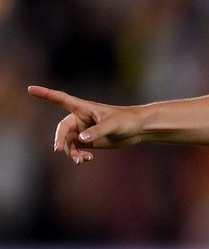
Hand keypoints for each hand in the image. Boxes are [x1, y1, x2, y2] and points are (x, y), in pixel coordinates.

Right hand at [27, 85, 144, 163]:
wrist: (138, 128)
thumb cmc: (127, 120)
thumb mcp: (113, 124)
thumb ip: (96, 131)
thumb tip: (80, 139)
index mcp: (84, 108)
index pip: (61, 99)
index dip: (45, 94)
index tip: (30, 88)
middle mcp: (80, 118)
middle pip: (61, 130)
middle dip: (60, 140)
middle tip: (60, 150)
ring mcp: (83, 130)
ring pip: (68, 143)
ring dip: (71, 153)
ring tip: (82, 160)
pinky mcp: (87, 141)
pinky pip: (75, 150)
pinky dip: (78, 156)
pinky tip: (86, 160)